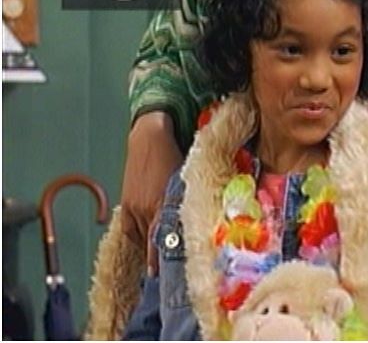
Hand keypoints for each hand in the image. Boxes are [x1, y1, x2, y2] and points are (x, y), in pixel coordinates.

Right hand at [120, 111, 182, 275]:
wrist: (151, 136)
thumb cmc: (176, 155)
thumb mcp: (186, 180)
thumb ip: (188, 202)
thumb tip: (195, 221)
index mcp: (166, 203)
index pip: (166, 239)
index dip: (167, 257)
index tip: (169, 275)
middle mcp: (149, 207)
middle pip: (154, 241)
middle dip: (160, 257)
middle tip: (166, 275)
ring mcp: (136, 205)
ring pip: (143, 236)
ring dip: (149, 250)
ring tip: (155, 267)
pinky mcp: (128, 202)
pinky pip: (131, 228)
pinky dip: (137, 238)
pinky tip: (142, 246)